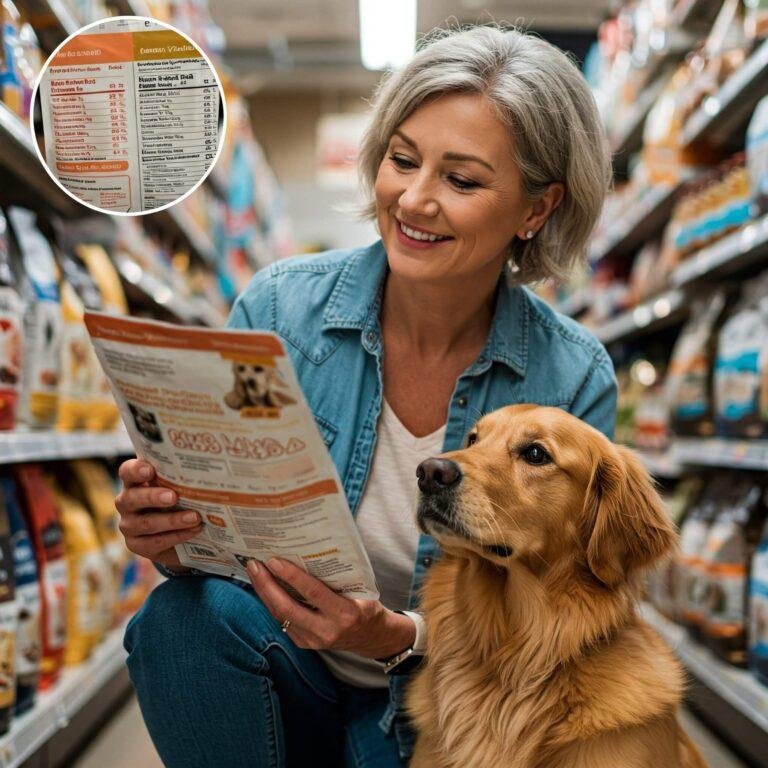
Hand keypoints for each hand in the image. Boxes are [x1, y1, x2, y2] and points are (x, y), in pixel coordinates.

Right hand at [115, 458, 201, 569]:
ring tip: (195, 517)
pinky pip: (156, 541)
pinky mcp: (138, 545)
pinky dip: (178, 536)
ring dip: (173, 520)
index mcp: (134, 482)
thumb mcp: (178, 487)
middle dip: (153, 497)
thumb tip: (210, 469)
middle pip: (132, 498)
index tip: (150, 470)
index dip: (135, 470)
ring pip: (146, 523)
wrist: (178, 536)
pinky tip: (194, 530)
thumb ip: (182, 477)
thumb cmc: (178, 500)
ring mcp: (129, 525)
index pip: (127, 472)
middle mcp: (126, 503)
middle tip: (173, 496)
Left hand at [247, 558, 415, 658]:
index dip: (291, 576)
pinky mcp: (304, 643)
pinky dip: (271, 602)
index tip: (274, 560)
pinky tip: (264, 586)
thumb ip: (338, 576)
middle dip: (267, 585)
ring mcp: (313, 640)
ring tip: (254, 571)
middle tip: (254, 564)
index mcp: (345, 613)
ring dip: (264, 592)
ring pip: (280, 615)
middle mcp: (326, 630)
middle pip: (287, 608)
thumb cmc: (366, 604)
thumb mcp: (360, 589)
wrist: (371, 637)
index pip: (313, 593)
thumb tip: (309, 550)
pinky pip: (282, 620)